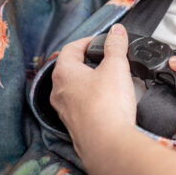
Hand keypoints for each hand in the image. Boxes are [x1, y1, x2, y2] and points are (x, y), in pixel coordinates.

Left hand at [50, 24, 136, 155]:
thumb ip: (116, 45)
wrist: (107, 144)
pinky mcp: (75, 125)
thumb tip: (117, 31)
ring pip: (75, 88)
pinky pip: (81, 105)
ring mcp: (65, 110)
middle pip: (71, 68)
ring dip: (90, 81)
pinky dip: (93, 99)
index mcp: (63, 73)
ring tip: (111, 79)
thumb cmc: (107, 105)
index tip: (102, 41)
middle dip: (89, 61)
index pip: (70, 48)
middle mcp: (59, 91)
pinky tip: (109, 101)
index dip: (87, 41)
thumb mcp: (116, 67)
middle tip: (107, 58)